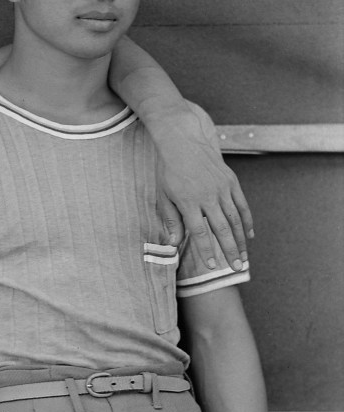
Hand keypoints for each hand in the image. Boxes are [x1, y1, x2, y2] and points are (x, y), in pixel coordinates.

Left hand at [155, 108, 252, 269]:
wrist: (184, 142)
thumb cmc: (169, 172)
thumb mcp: (163, 196)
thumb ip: (171, 220)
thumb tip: (174, 244)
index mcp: (189, 201)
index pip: (200, 232)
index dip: (207, 251)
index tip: (212, 267)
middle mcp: (208, 196)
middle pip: (222, 229)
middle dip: (230, 251)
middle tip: (237, 269)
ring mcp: (222, 188)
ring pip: (235, 219)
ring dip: (241, 241)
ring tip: (243, 258)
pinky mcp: (231, 182)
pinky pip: (242, 205)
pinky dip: (247, 221)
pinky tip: (249, 236)